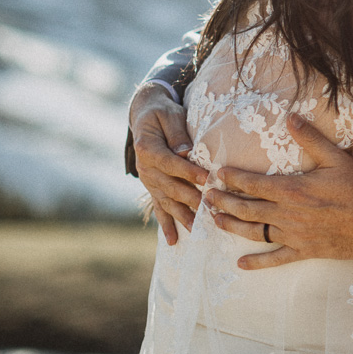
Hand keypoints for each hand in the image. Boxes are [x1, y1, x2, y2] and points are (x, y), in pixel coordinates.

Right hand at [130, 82, 206, 244]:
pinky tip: (173, 241)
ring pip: (166, 201)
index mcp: (148, 148)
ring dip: (182, 216)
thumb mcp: (169, 115)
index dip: (188, 171)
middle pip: (170, 186)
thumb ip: (177, 134)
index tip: (206, 179)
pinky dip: (166, 224)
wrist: (144, 115)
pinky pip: (159, 208)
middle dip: (191, 199)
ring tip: (197, 230)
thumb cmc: (162, 113)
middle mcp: (145, 168)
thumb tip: (186, 152)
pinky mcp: (153, 187)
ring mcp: (148, 180)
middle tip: (209, 210)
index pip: (171, 162)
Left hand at [207, 113, 352, 269]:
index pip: (254, 184)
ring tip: (215, 220)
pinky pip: (275, 258)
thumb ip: (310, 138)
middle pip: (247, 208)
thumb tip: (290, 117)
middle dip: (224, 201)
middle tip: (205, 197)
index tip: (218, 174)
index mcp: (292, 190)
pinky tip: (240, 264)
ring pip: (255, 232)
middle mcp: (287, 214)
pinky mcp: (304, 251)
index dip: (233, 178)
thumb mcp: (336, 158)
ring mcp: (294, 235)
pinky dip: (257, 262)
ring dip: (232, 226)